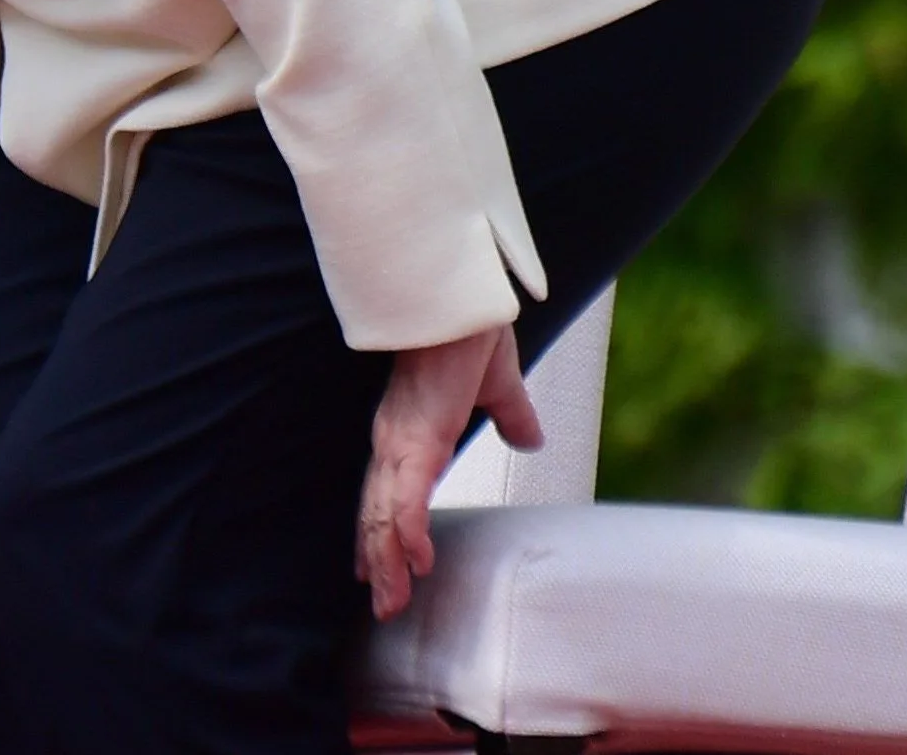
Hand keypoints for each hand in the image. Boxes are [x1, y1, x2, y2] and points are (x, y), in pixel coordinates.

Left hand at [359, 322, 539, 619]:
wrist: (462, 302)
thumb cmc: (470, 331)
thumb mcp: (497, 386)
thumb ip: (510, 414)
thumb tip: (530, 437)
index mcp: (410, 432)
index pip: (389, 493)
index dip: (382, 531)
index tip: (376, 565)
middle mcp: (395, 442)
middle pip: (379, 514)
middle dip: (379, 562)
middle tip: (382, 605)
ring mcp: (400, 443)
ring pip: (385, 515)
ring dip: (388, 561)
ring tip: (390, 602)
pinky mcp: (414, 439)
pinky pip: (405, 498)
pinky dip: (407, 532)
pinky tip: (415, 563)